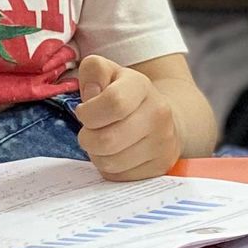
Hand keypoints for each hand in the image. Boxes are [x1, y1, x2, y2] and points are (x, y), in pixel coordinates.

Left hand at [74, 55, 179, 182]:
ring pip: (110, 163)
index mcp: (141, 86)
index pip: (112, 103)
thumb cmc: (125, 94)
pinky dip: (109, 168)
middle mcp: (158, 114)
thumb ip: (93, 71)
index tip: (85, 112)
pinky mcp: (160, 166)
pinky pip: (119, 177)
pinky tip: (116, 154)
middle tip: (90, 132)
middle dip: (87, 138)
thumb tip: (91, 94)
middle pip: (107, 140)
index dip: (88, 113)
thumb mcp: (107, 72)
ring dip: (97, 155)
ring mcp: (162, 143)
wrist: (162, 117)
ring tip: (103, 142)